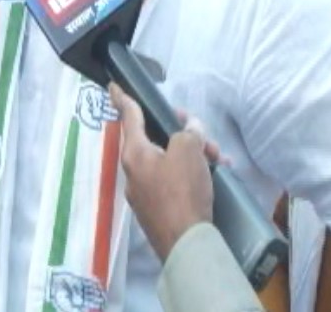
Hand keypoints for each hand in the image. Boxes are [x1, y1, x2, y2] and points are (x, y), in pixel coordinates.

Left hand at [110, 83, 215, 261]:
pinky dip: (191, 172)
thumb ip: (189, 132)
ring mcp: (144, 192)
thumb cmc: (182, 190)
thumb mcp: (189, 150)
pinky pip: (173, 179)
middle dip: (181, 131)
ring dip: (192, 153)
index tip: (113, 86)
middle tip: (200, 130)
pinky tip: (214, 175)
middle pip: (155, 138)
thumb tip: (190, 130)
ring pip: (168, 159)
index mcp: (135, 153)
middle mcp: (134, 171)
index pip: (129, 117)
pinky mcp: (158, 208)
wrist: (186, 243)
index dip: (123, 98)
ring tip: (217, 158)